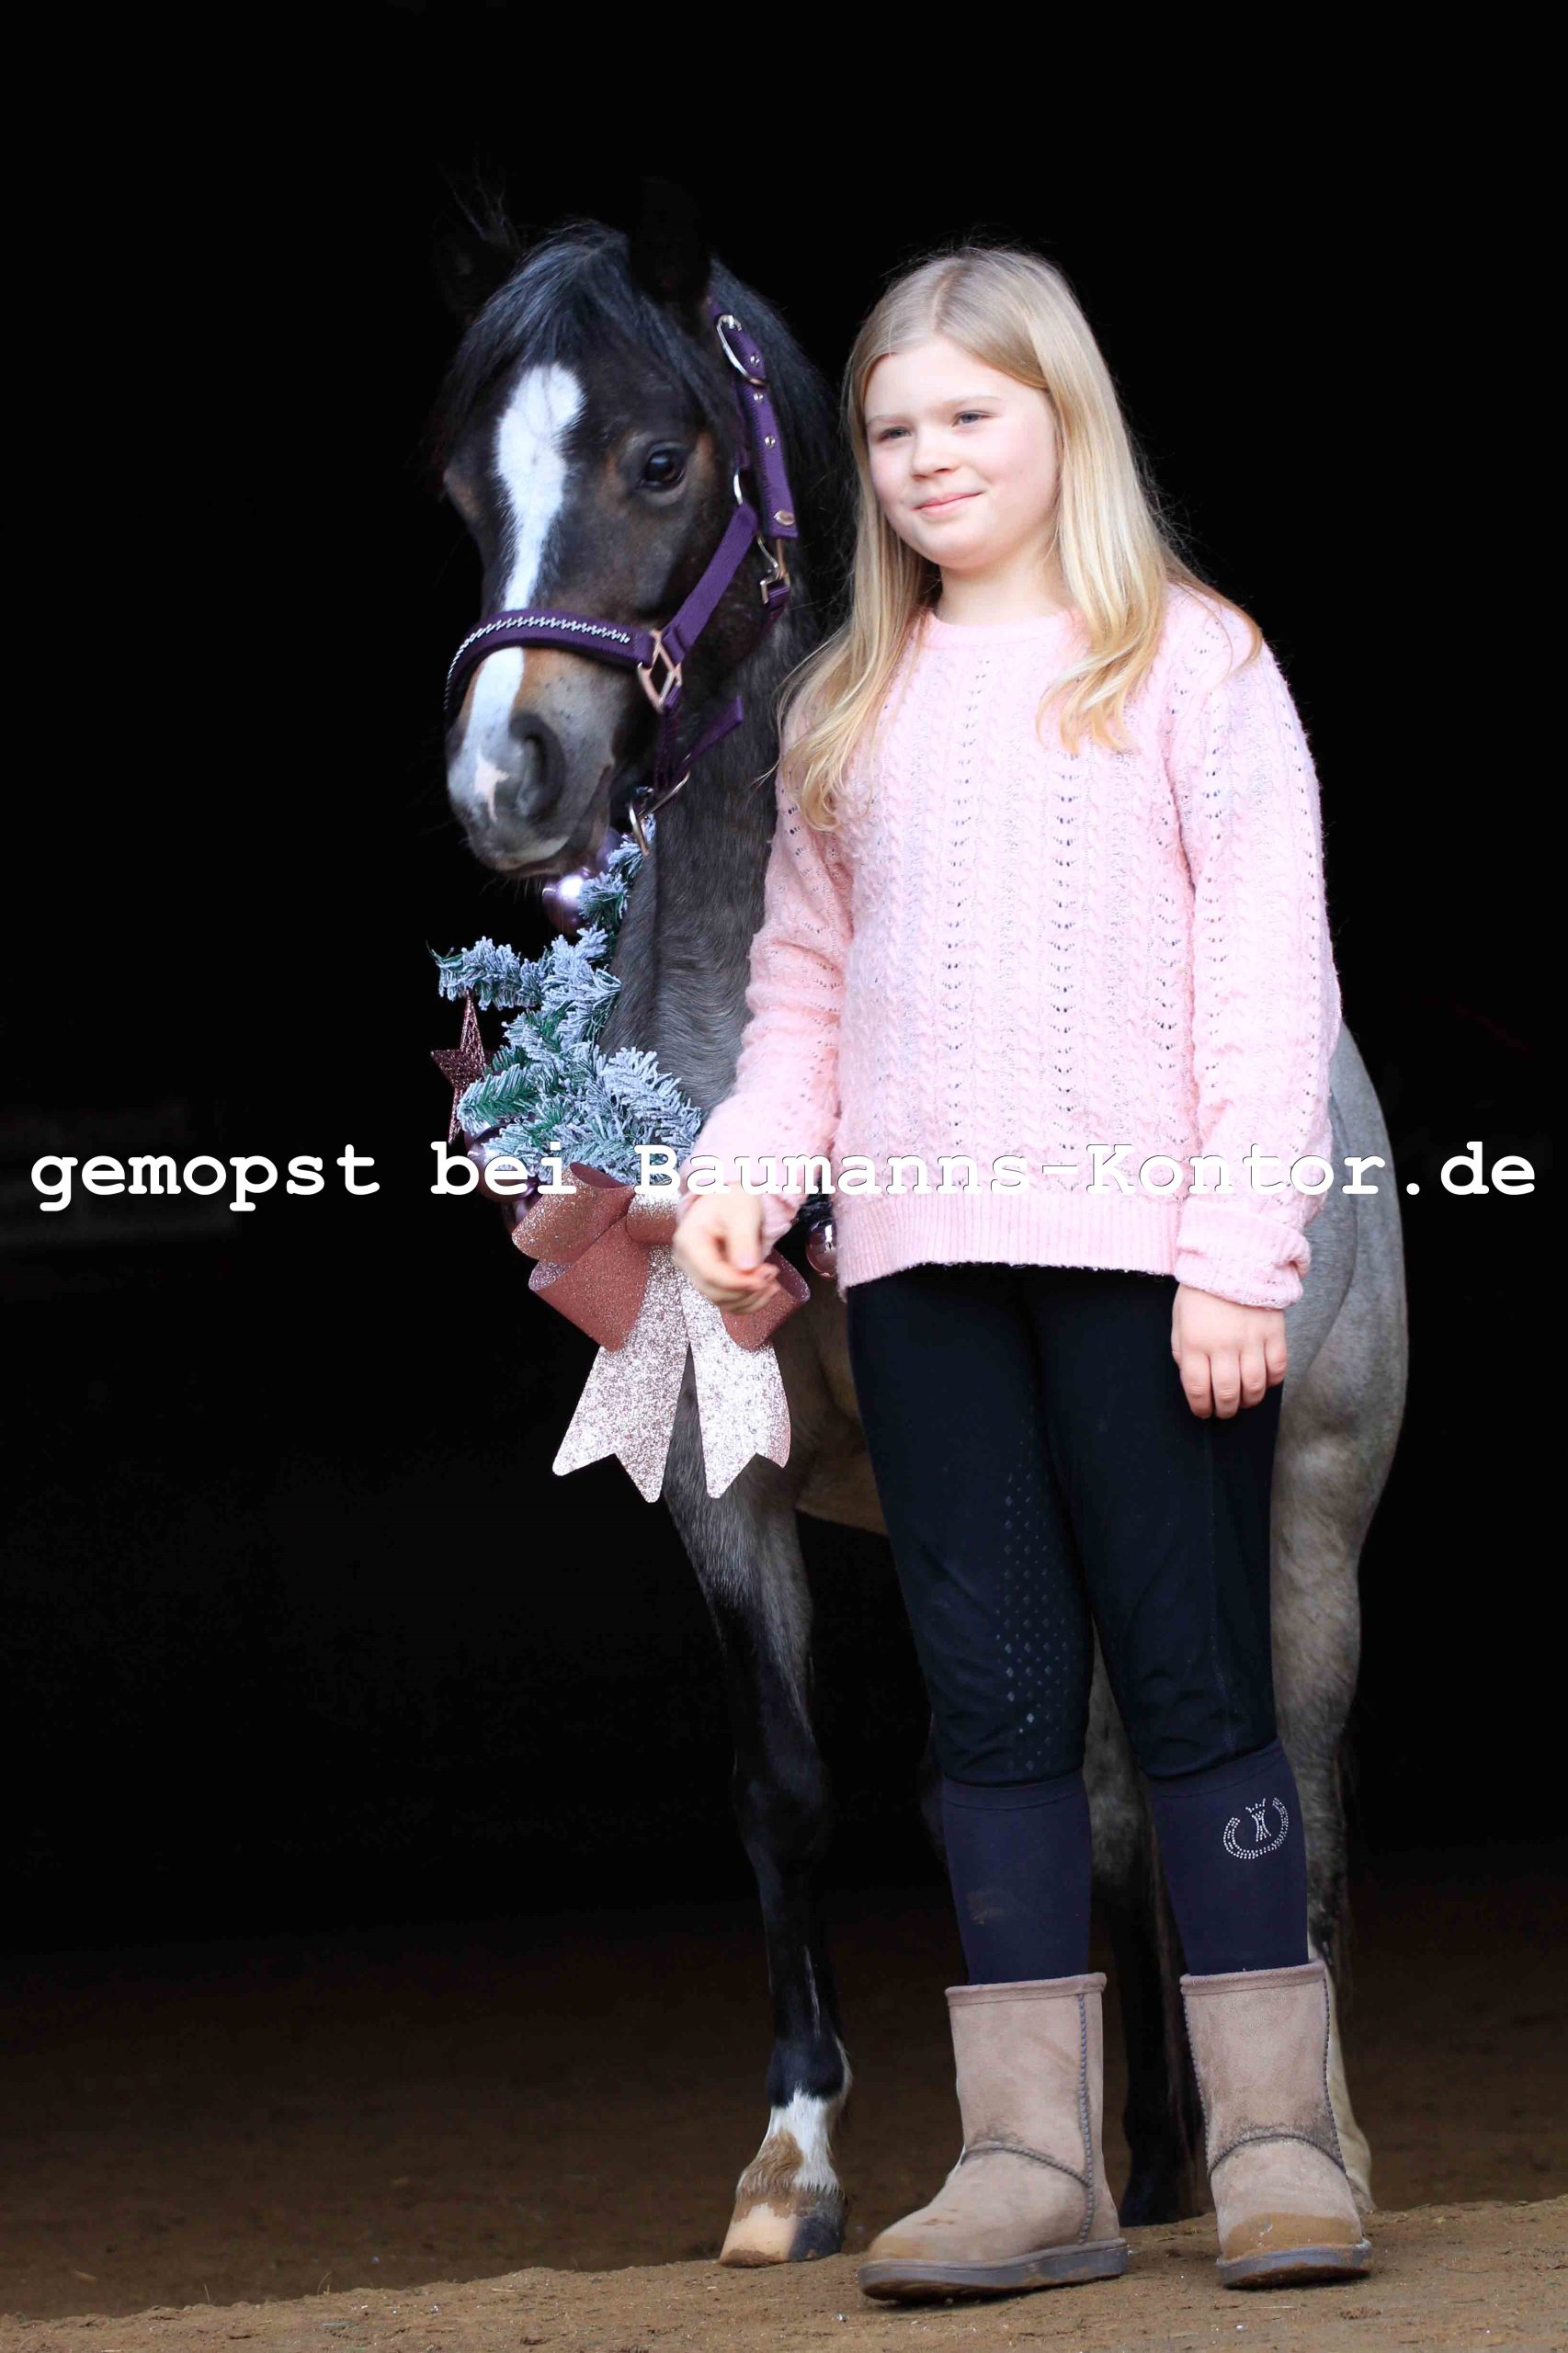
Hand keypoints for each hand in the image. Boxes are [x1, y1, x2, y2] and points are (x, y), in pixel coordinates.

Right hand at [670, 1190, 781, 1312]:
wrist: (728, 1200)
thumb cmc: (732, 1201)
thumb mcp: (742, 1213)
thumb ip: (743, 1240)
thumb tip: (747, 1269)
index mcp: (689, 1242)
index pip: (710, 1274)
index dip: (737, 1283)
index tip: (763, 1279)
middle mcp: (687, 1262)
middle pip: (714, 1291)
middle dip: (746, 1290)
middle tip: (772, 1273)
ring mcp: (697, 1273)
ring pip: (722, 1301)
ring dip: (751, 1299)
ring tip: (772, 1281)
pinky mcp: (710, 1281)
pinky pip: (728, 1301)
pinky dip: (749, 1301)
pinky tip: (766, 1289)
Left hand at [1171, 1283, 1286, 1417]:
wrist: (1232, 1258)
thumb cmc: (1201, 1292)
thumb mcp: (1180, 1320)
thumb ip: (1183, 1351)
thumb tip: (1193, 1380)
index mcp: (1196, 1342)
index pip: (1197, 1388)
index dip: (1200, 1407)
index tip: (1203, 1412)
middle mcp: (1224, 1345)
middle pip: (1227, 1393)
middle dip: (1225, 1409)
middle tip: (1224, 1411)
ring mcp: (1251, 1340)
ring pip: (1254, 1386)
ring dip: (1248, 1401)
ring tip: (1243, 1401)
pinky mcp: (1274, 1333)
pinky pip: (1277, 1368)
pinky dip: (1271, 1382)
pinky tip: (1263, 1382)